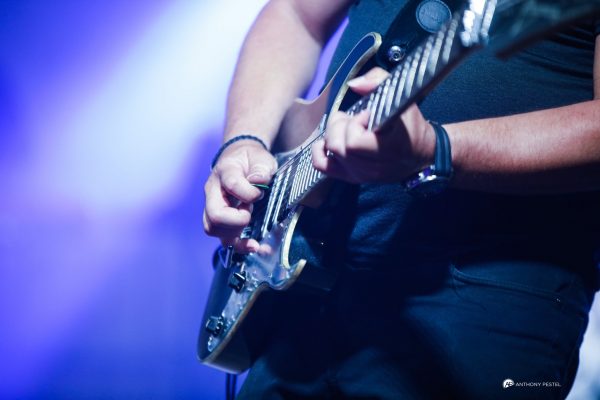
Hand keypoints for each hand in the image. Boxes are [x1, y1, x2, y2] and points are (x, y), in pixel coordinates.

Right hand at [203, 139, 276, 251]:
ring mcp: (213, 207)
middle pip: (215, 215)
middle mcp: (213, 192)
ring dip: (236, 234)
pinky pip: (223, 239)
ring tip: (251, 226)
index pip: (232, 185)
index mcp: (224, 172)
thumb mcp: (261, 158)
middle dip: (238, 220)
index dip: (249, 194)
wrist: (240, 160)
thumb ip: (261, 169)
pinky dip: (239, 246)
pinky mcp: (220, 220)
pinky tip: (253, 246)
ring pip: (213, 229)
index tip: (259, 193)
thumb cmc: (251, 160)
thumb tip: (258, 182)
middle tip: (250, 211)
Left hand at [311, 67, 435, 182]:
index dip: (355, 122)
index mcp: (389, 148)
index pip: (355, 141)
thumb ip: (379, 83)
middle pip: (338, 146)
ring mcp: (362, 175)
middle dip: (340, 126)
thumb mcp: (402, 98)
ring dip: (334, 135)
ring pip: (332, 155)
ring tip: (347, 127)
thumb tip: (354, 84)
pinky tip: (327, 141)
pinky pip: (323, 166)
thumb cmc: (411, 125)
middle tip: (352, 117)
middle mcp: (374, 166)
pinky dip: (319, 152)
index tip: (367, 114)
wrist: (421, 153)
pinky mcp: (352, 178)